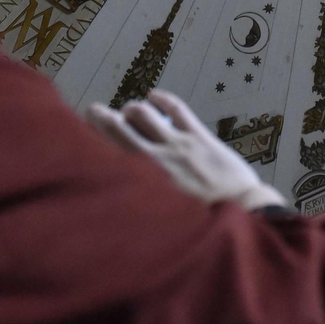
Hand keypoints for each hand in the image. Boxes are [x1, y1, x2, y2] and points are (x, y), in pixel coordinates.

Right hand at [87, 90, 286, 211]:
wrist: (243, 214)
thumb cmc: (200, 227)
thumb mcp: (160, 223)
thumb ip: (137, 208)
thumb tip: (114, 208)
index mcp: (144, 178)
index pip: (110, 150)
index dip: (93, 137)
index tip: (81, 133)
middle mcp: (156, 156)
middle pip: (120, 127)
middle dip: (102, 117)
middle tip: (92, 112)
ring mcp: (179, 143)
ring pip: (145, 114)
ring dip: (132, 110)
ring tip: (128, 112)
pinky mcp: (201, 136)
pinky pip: (178, 110)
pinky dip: (163, 99)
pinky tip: (154, 95)